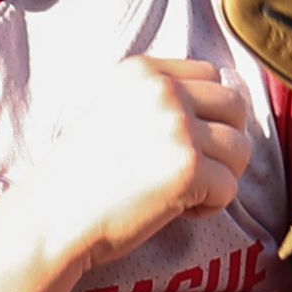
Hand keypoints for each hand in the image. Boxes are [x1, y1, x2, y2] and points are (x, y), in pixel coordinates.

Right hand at [15, 57, 251, 268]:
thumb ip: (156, 98)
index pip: (210, 75)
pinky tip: (176, 210)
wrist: (51, 219)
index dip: (206, 114)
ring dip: (220, 176)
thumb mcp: (110, 110)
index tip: (180, 144)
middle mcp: (162, 91)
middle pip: (235, 107)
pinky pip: (230, 188)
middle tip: (195, 171)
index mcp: (142, 71)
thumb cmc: (79, 176)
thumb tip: (220, 102)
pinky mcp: (189, 168)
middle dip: (224, 143)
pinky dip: (210, 206)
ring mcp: (178, 128)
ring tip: (183, 192)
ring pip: (240, 149)